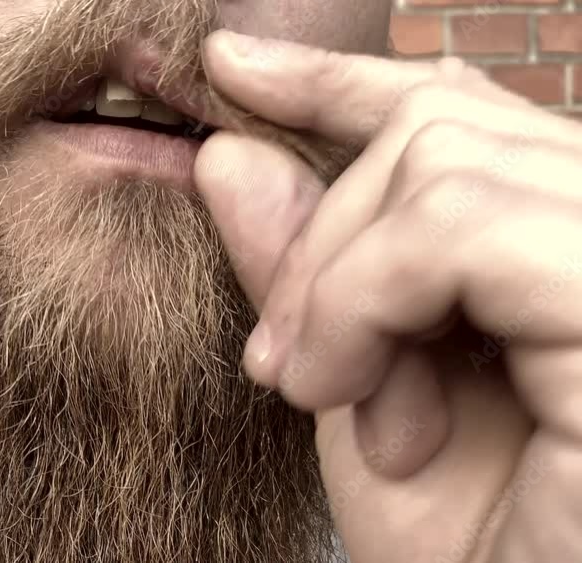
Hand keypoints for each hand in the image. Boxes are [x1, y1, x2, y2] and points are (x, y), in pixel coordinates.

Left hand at [194, 30, 581, 562]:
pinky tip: (346, 395)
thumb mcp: (349, 388)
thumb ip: (303, 271)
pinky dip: (364, 303)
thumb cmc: (455, 538)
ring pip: (441, 168)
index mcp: (556, 242)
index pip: (454, 113)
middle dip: (323, 241)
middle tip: (281, 364)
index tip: (229, 66)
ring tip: (322, 393)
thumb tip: (229, 155)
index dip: (338, 80)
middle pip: (435, 134)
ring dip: (340, 286)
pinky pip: (457, 228)